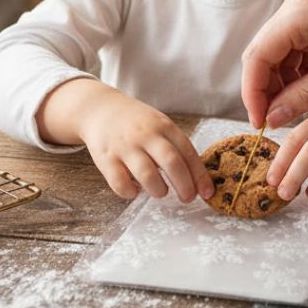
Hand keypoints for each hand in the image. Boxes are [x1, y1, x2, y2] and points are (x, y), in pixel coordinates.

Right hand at [39, 80, 212, 200]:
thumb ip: (176, 147)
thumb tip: (198, 180)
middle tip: (187, 198)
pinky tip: (135, 189)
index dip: (200, 175)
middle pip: (171, 162)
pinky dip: (131, 192)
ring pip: (147, 175)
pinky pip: (121, 184)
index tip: (208, 193)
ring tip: (160, 192)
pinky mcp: (106, 159)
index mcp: (163, 126)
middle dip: (184, 185)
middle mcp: (145, 135)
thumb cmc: (137, 123)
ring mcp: (125, 147)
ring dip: (159, 190)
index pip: (188, 152)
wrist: (100, 109)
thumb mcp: (160, 125)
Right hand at [241, 0, 307, 129]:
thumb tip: (274, 117)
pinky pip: (295, 49)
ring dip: (285, 84)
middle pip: (263, 55)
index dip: (253, 94)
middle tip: (276, 122)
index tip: (260, 123)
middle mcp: (294, 7)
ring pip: (278, 55)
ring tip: (303, 109)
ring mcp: (303, 10)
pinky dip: (299, 73)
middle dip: (267, 91)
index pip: (257, 58)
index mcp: (298, 14)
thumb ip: (307, 94)